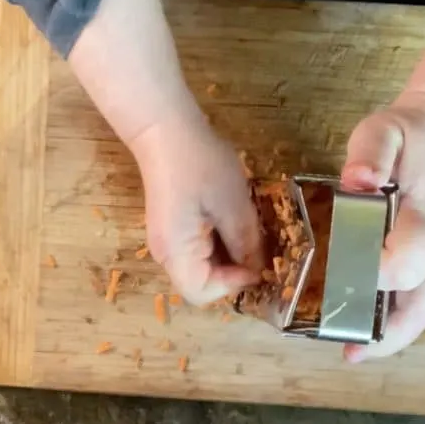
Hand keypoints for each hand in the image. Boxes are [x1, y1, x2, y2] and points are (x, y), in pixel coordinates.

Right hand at [130, 118, 262, 304]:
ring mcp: (166, 240)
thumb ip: (246, 243)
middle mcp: (165, 254)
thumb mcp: (233, 205)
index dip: (234, 284)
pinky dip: (219, 242)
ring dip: (229, 256)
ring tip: (249, 231)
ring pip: (201, 266)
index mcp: (176, 253)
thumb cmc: (200, 165)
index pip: (203, 294)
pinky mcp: (171, 226)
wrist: (165, 130)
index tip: (257, 262)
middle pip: (202, 282)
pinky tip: (234, 220)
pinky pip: (197, 248)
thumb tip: (257, 270)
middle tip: (260, 247)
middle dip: (234, 271)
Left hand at [340, 92, 424, 362]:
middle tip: (337, 335)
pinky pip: (422, 303)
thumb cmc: (415, 134)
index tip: (337, 274)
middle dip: (376, 325)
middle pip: (417, 309)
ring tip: (349, 346)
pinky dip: (396, 321)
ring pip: (422, 315)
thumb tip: (356, 184)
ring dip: (387, 335)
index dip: (370, 276)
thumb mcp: (385, 128)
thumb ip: (369, 155)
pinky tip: (367, 330)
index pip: (405, 264)